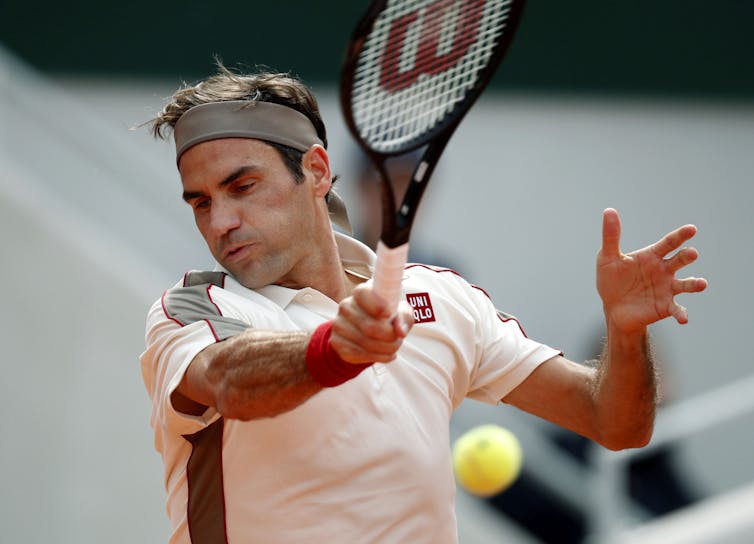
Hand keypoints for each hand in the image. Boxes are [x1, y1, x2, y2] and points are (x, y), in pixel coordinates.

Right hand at [330, 283, 413, 363]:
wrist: (365, 333)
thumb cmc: (386, 317)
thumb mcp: (400, 312)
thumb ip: (404, 317)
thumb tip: (400, 331)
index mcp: (361, 293)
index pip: (363, 293)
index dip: (376, 304)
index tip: (388, 314)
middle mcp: (346, 306)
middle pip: (370, 326)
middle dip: (390, 337)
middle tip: (399, 339)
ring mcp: (339, 325)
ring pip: (366, 343)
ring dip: (387, 349)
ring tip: (394, 347)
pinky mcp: (337, 343)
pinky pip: (360, 354)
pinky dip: (379, 357)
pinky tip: (386, 355)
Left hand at [597, 208, 707, 332]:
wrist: (613, 307)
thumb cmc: (612, 280)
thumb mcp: (607, 258)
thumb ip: (611, 236)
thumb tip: (609, 211)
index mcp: (652, 256)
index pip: (669, 243)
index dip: (680, 236)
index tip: (692, 229)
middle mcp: (664, 270)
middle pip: (680, 260)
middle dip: (687, 256)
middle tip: (691, 253)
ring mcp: (667, 289)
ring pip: (686, 284)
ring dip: (695, 284)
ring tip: (701, 284)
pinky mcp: (665, 306)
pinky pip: (677, 309)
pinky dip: (681, 313)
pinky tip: (684, 318)